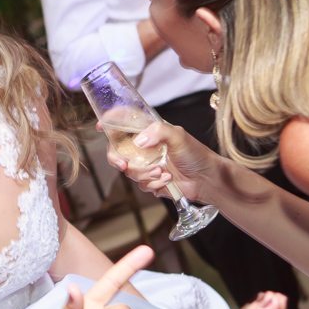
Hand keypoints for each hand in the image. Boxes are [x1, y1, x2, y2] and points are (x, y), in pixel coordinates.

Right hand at [103, 121, 217, 203]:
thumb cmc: (196, 154)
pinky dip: (154, 184)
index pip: (125, 124)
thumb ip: (158, 132)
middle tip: (123, 164)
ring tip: (163, 172)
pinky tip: (168, 180)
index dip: (110, 123)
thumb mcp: (178, 135)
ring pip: (130, 171)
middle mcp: (145, 148)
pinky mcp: (151, 181)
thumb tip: (138, 141)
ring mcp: (146, 165)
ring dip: (144, 174)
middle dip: (116, 158)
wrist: (207, 179)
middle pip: (117, 151)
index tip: (101, 126)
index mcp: (149, 132)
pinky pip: (141, 185)